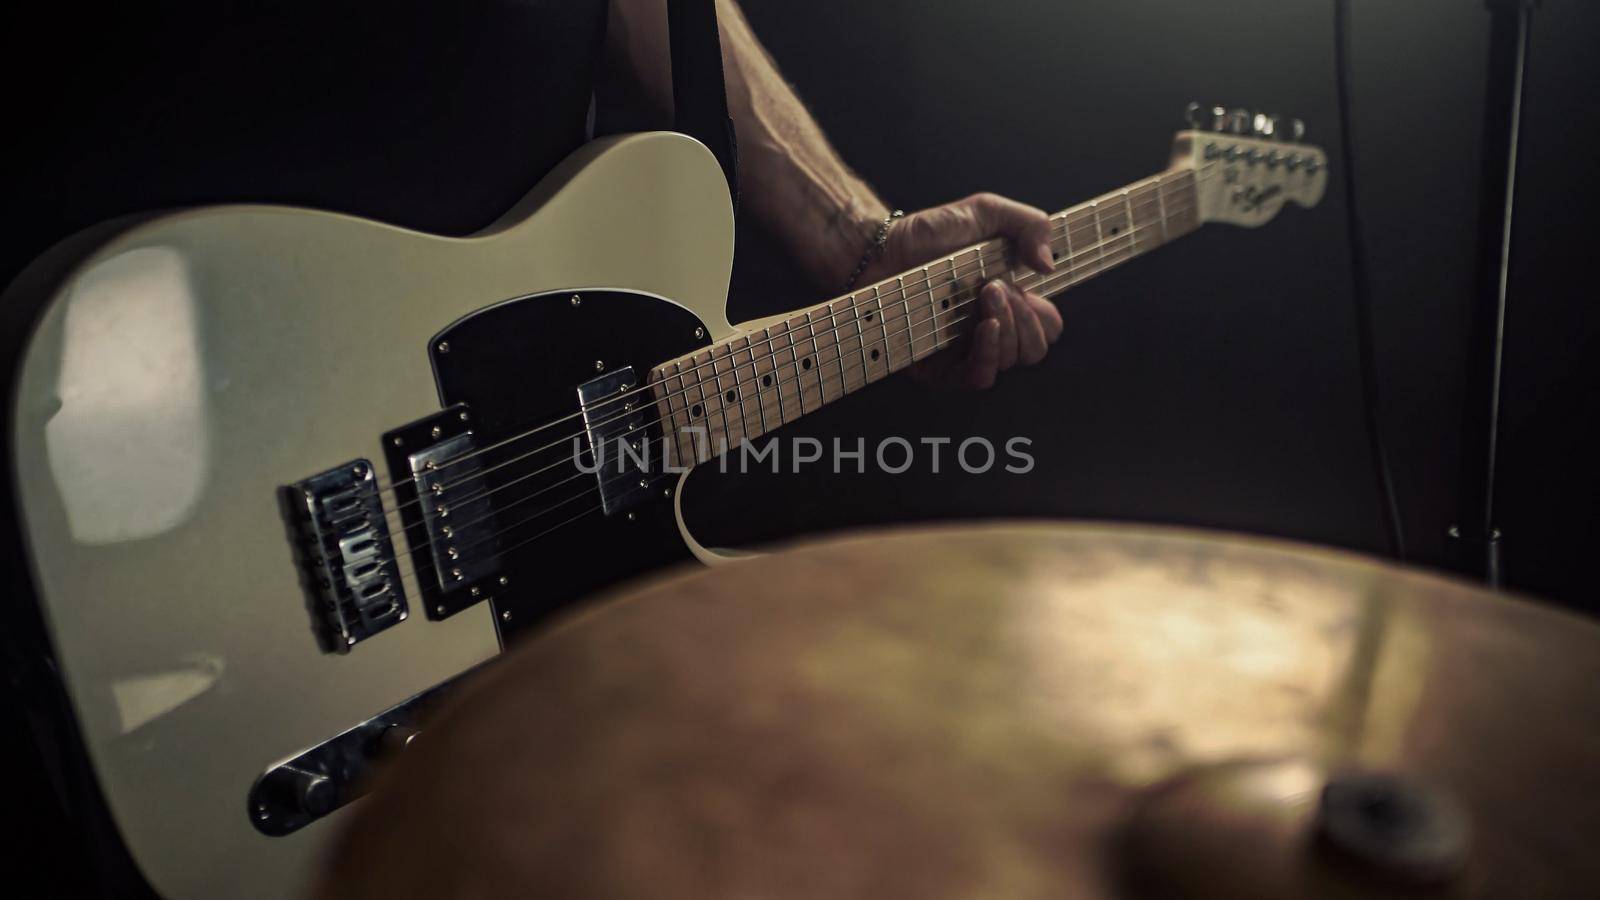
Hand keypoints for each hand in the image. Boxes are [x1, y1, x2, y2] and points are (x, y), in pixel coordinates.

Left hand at [859, 193, 1063, 389]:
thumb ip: (1029, 225)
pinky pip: (977, 378)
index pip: (1045, 329)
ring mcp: (964, 351)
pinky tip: (984, 326)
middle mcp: (988, 331)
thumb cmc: (927, 234)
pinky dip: (989, 354)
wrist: (878, 250)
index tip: (1032, 289)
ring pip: (1009, 361)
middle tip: (997, 286)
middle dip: (1025, 317)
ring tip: (984, 293)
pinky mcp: (938, 369)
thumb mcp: (985, 212)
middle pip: (1033, 350)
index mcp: (1006, 303)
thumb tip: (1050, 266)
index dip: (1045, 317)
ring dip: (1007, 326)